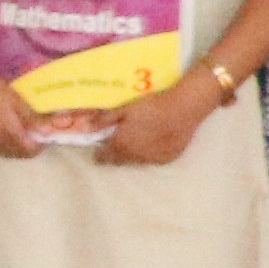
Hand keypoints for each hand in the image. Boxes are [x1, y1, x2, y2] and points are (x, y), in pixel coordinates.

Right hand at [0, 65, 48, 163]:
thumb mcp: (16, 100)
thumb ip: (33, 119)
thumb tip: (49, 132)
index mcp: (9, 136)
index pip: (31, 151)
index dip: (41, 143)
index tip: (43, 131)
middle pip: (19, 154)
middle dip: (29, 144)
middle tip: (31, 128)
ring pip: (6, 153)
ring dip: (15, 145)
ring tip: (16, 128)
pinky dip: (1, 143)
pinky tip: (1, 130)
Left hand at [101, 70, 218, 169]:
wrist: (183, 109)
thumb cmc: (152, 106)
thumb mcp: (125, 109)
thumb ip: (105, 119)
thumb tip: (85, 127)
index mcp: (120, 145)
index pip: (102, 158)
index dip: (100, 152)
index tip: (101, 146)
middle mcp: (133, 157)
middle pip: (118, 161)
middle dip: (115, 154)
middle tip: (119, 141)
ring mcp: (151, 160)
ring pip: (135, 162)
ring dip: (132, 155)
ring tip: (137, 140)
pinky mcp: (166, 159)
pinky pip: (152, 160)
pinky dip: (150, 153)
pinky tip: (155, 141)